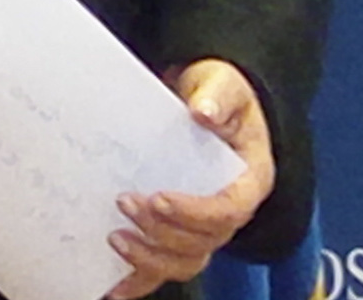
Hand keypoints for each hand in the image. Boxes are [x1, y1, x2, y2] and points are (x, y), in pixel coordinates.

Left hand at [107, 60, 274, 297]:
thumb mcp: (222, 84)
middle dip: (162, 231)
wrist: (206, 101)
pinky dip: (139, 281)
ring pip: (185, 262)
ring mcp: (204, 227)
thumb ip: (217, 96)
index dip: (195, 211)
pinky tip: (112, 288)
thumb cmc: (218, 94)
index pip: (229, 210)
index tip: (159, 197)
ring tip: (114, 237)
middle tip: (124, 202)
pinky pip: (163, 267)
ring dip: (149, 258)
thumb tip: (204, 111)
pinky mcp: (178, 232)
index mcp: (249, 181)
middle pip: (204, 242)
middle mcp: (230, 212)